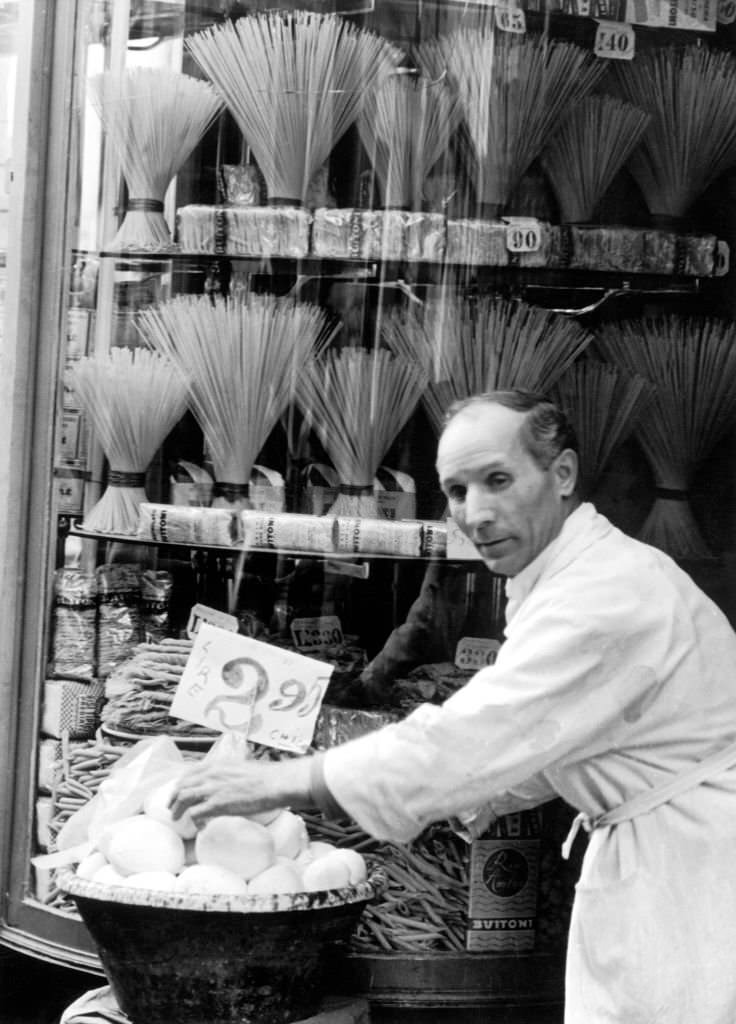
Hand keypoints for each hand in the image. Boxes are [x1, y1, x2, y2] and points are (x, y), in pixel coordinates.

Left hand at [168, 757, 311, 827]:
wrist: (274, 783)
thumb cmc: (263, 777)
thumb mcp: (240, 768)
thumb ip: (228, 774)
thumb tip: (225, 783)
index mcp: (216, 765)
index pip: (188, 773)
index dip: (180, 784)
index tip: (178, 792)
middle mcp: (210, 774)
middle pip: (181, 786)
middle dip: (173, 798)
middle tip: (172, 808)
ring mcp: (212, 789)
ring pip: (183, 798)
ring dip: (177, 810)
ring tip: (177, 819)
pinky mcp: (217, 804)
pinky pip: (196, 814)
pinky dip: (194, 822)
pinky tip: (199, 827)